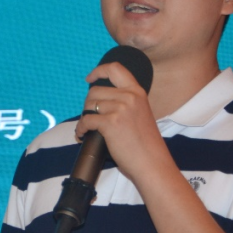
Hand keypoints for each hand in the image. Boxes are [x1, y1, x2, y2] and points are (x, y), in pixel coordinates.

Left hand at [75, 61, 170, 181]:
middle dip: (88, 104)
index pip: (115, 69)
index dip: (98, 71)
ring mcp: (120, 109)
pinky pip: (86, 120)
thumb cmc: (146, 144)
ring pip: (89, 105)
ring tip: (85, 128)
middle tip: (89, 116)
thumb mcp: (140, 113)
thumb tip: (101, 101)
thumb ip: (126, 103)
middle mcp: (129, 96)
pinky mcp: (111, 123)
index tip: (90, 79)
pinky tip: (82, 134)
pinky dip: (80, 128)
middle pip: (95, 90)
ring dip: (83, 117)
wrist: (152, 163)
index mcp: (137, 92)